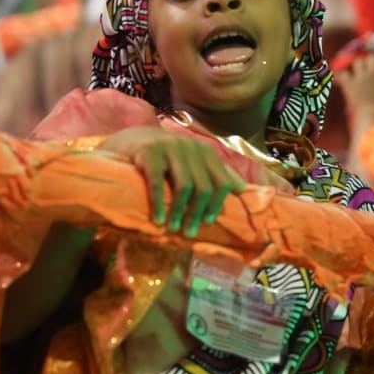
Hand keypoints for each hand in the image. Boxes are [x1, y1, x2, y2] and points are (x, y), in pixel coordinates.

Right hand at [99, 127, 246, 236]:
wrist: (132, 140)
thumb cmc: (167, 157)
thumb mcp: (194, 161)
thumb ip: (216, 172)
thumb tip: (241, 189)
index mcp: (206, 152)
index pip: (222, 181)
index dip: (217, 204)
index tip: (209, 222)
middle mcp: (192, 147)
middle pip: (204, 187)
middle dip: (198, 213)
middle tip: (190, 233)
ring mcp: (171, 147)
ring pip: (184, 186)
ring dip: (179, 212)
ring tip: (174, 229)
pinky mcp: (150, 152)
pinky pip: (157, 182)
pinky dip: (159, 204)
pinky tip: (158, 220)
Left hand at [337, 54, 373, 128]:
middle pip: (370, 58)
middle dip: (368, 63)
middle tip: (365, 69)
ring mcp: (362, 76)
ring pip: (357, 62)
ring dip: (356, 67)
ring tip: (355, 74)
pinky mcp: (350, 84)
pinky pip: (343, 73)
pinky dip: (342, 76)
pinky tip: (342, 81)